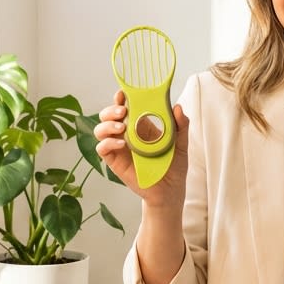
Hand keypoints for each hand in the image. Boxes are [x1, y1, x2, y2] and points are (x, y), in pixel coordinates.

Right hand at [94, 90, 189, 207]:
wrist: (170, 190)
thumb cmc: (174, 166)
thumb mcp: (181, 143)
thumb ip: (181, 125)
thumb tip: (177, 107)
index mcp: (141, 125)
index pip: (125, 106)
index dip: (121, 98)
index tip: (123, 93)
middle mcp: (126, 133)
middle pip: (108, 115)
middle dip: (111, 109)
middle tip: (123, 111)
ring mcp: (119, 147)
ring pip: (101, 129)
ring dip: (107, 124)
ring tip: (121, 127)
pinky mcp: (115, 161)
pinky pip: (103, 148)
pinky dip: (108, 143)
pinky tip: (121, 144)